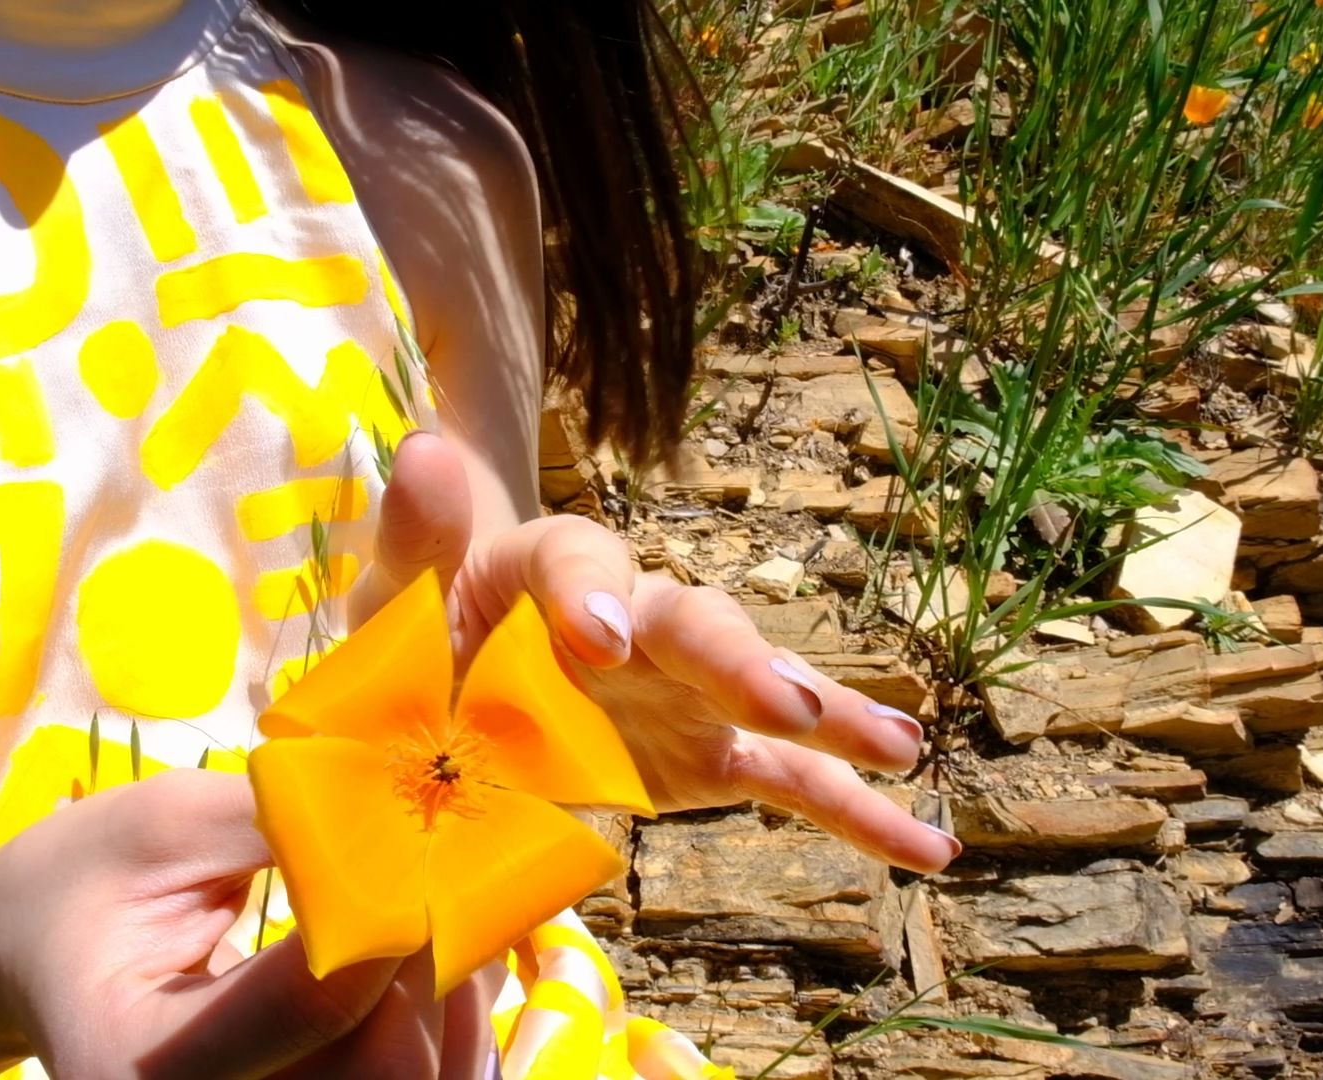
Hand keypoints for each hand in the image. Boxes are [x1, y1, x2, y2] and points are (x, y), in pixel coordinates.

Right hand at [0, 769, 497, 1078]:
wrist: (41, 956)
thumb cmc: (89, 880)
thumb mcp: (160, 821)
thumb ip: (278, 816)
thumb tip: (400, 800)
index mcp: (139, 1061)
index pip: (314, 999)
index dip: (389, 911)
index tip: (414, 839)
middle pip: (382, 1069)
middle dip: (428, 961)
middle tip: (438, 876)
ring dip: (454, 997)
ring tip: (444, 910)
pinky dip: (451, 1032)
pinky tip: (440, 965)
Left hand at [350, 432, 960, 874]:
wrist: (443, 708)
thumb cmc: (418, 644)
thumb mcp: (398, 598)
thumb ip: (416, 534)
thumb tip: (425, 450)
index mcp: (553, 570)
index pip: (582, 562)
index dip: (597, 596)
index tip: (601, 642)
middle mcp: (637, 616)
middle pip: (697, 621)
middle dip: (738, 658)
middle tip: (779, 701)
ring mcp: (682, 688)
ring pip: (762, 692)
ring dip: (830, 716)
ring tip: (900, 748)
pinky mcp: (706, 753)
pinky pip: (785, 779)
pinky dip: (853, 810)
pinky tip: (924, 844)